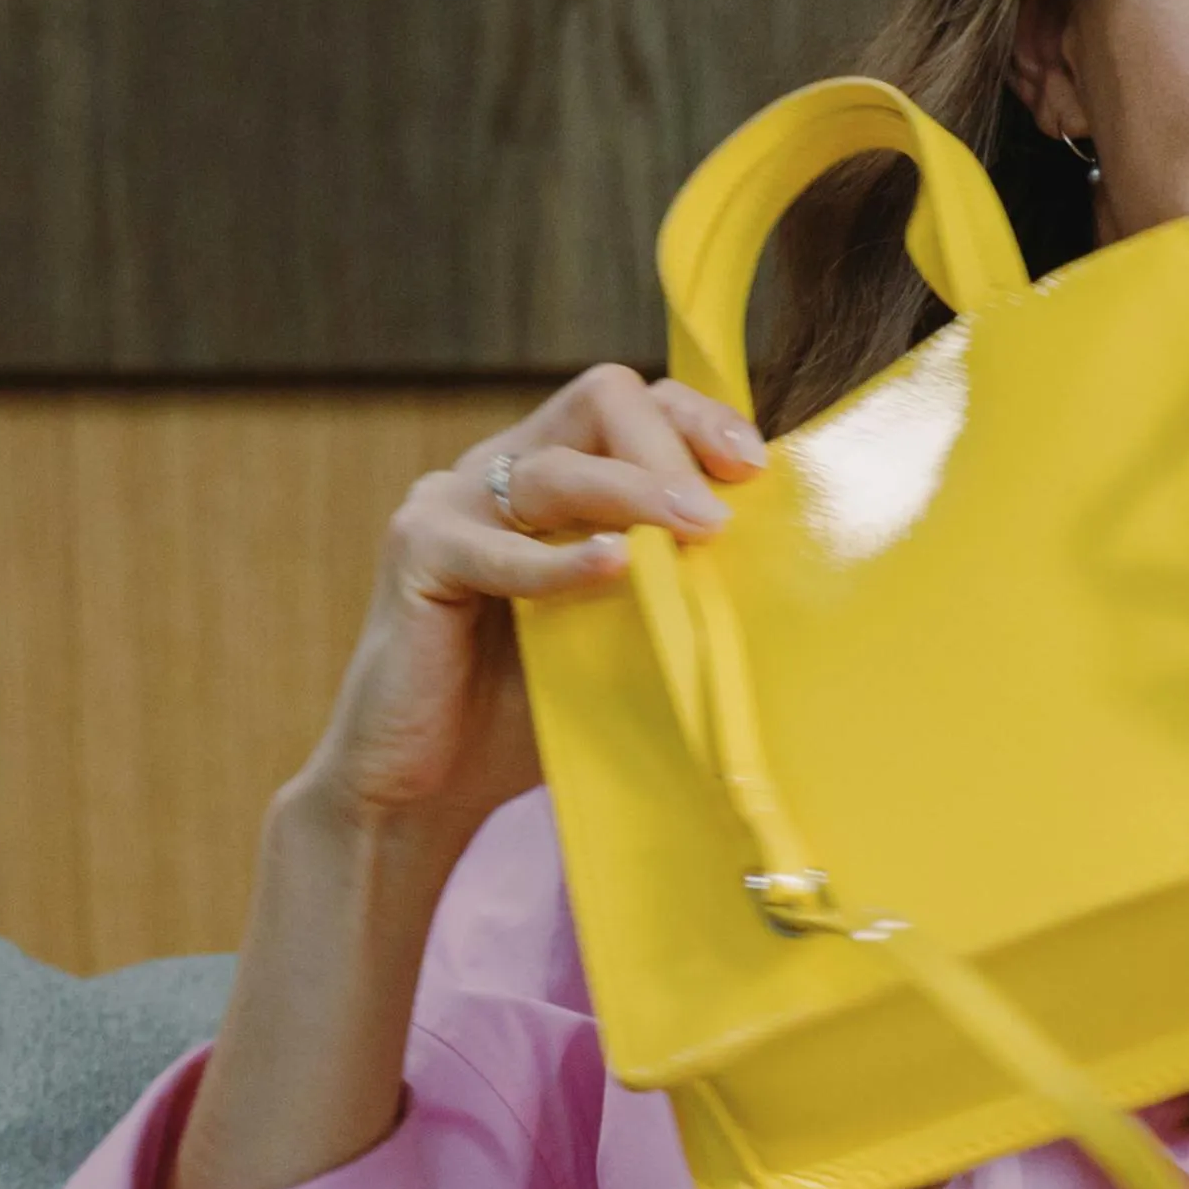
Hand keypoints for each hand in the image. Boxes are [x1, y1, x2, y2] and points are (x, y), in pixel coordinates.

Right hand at [289, 365, 763, 854]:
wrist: (425, 788)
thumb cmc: (526, 714)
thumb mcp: (615, 635)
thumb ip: (665, 585)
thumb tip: (771, 569)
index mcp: (548, 474)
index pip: (633, 404)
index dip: (698, 419)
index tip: (755, 468)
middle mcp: (497, 469)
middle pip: (600, 400)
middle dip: (673, 444)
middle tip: (720, 515)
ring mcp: (449, 503)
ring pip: (556, 465)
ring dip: (636, 491)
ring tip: (696, 530)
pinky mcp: (417, 552)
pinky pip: (496, 547)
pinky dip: (560, 561)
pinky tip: (611, 566)